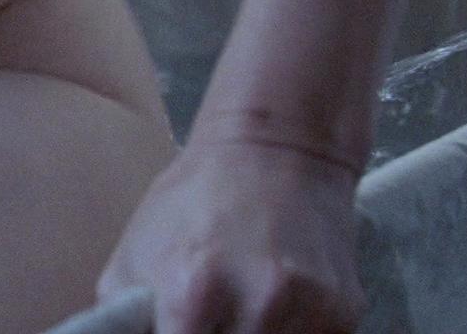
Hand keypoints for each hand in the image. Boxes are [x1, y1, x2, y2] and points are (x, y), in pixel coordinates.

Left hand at [97, 138, 364, 333]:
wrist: (279, 150)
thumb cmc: (195, 202)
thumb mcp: (132, 258)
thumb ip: (123, 323)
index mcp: (191, 294)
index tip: (178, 331)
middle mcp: (257, 306)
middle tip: (210, 321)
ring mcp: (307, 311)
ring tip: (240, 311)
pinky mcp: (343, 312)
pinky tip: (275, 309)